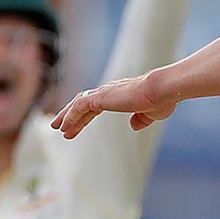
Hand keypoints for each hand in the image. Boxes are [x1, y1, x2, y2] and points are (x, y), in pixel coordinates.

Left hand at [51, 65, 177, 137]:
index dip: (84, 117)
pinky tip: (64, 126)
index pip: (95, 105)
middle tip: (61, 128)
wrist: (162, 90)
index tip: (76, 128)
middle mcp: (109, 92)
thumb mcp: (151, 114)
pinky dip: (70, 116)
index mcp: (119, 95)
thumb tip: (133, 125)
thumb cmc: (161, 100)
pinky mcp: (101, 98)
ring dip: (66, 116)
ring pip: (78, 104)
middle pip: (83, 103)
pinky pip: (79, 107)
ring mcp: (104, 94)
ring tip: (57, 128)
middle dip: (71, 116)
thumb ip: (141, 119)